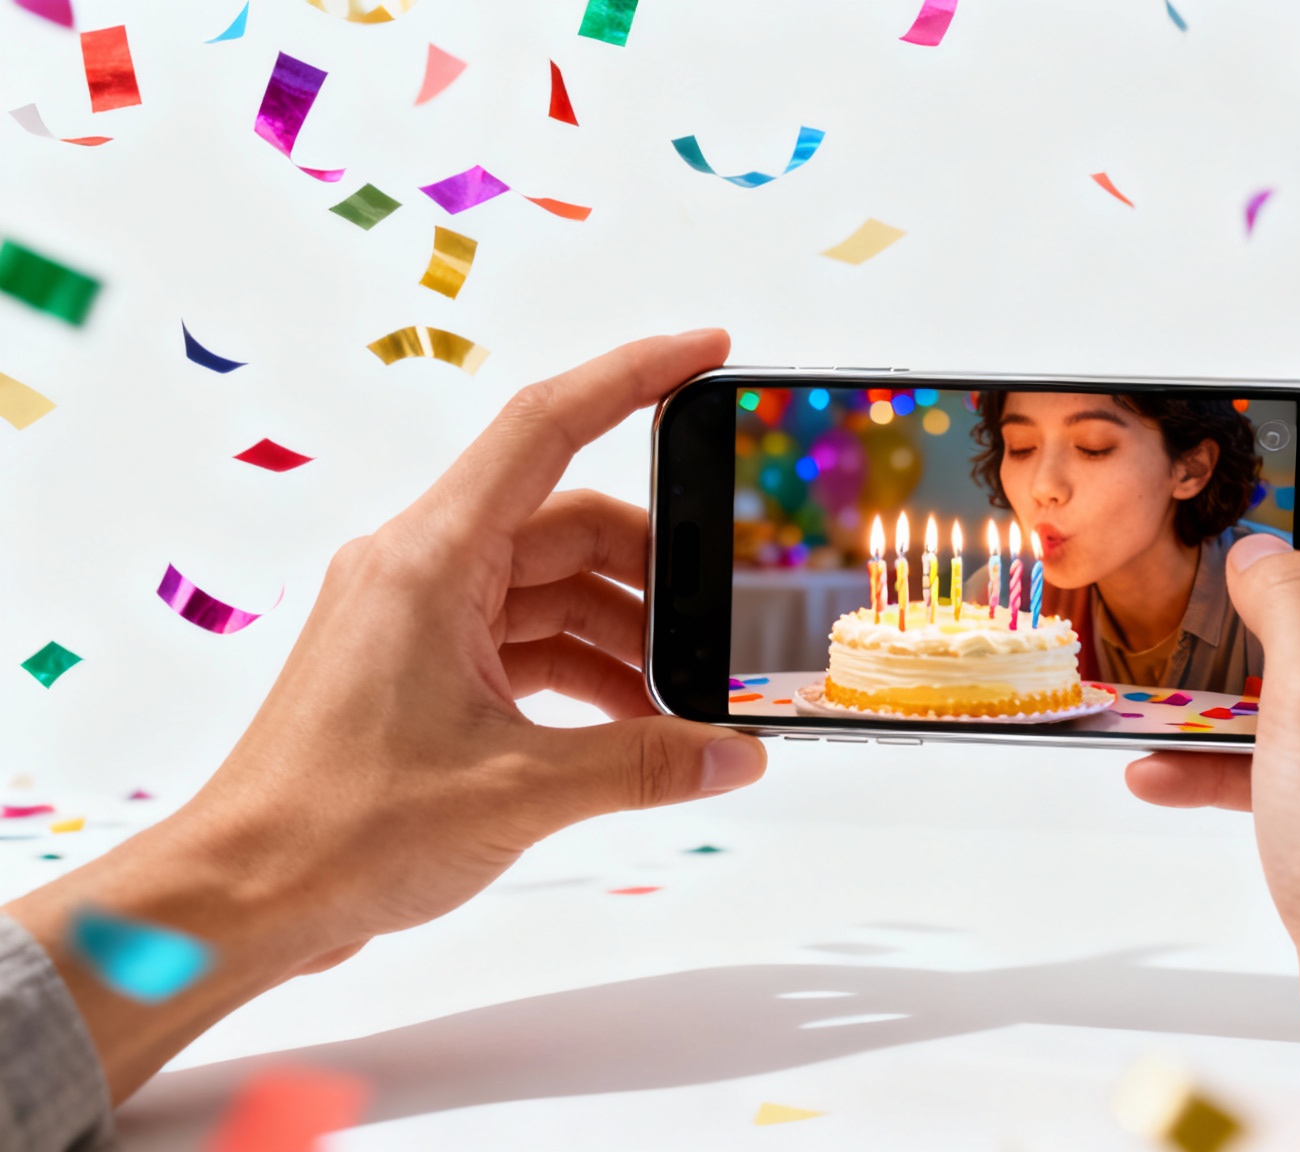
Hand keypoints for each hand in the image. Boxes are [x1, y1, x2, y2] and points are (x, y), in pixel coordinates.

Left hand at [5, 331, 766, 1099]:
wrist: (240, 899)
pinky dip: (585, 673)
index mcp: (432, 558)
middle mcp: (421, 569)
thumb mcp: (521, 791)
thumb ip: (645, 763)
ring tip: (686, 701)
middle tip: (725, 621)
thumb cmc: (334, 829)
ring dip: (624, 638)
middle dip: (656, 573)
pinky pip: (525, 639)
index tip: (704, 350)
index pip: (547, 426)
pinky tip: (635, 727)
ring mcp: (418, 618)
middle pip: (568, 524)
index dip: (633, 376)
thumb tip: (732, 754)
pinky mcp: (419, 669)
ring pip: (552, 589)